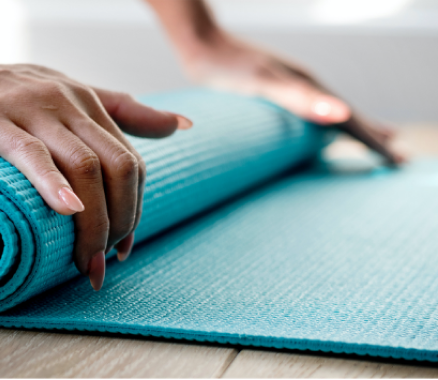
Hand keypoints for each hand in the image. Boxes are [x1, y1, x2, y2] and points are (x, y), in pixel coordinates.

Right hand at [0, 50, 190, 289]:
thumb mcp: (65, 92)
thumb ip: (120, 109)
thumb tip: (181, 125)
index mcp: (86, 102)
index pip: (129, 162)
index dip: (133, 209)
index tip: (122, 248)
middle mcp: (66, 102)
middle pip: (116, 167)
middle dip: (118, 222)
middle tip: (100, 262)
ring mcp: (30, 110)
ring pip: (83, 166)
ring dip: (91, 222)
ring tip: (81, 259)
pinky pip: (31, 155)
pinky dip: (53, 185)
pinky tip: (65, 210)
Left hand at [182, 34, 405, 165]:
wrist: (199, 42)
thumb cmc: (226, 66)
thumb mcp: (263, 83)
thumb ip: (301, 99)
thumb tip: (342, 115)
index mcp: (310, 86)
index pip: (350, 118)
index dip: (371, 140)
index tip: (395, 159)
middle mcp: (305, 84)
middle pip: (346, 114)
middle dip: (371, 136)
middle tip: (396, 158)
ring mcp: (289, 85)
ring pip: (330, 111)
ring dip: (351, 128)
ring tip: (371, 141)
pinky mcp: (271, 89)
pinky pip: (308, 110)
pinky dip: (324, 122)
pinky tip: (318, 128)